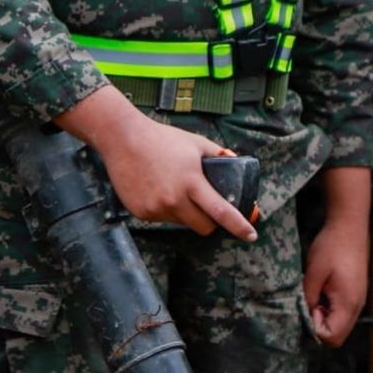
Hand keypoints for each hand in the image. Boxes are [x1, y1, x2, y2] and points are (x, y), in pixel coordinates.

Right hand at [98, 115, 256, 239]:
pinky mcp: (141, 212)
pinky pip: (161, 218)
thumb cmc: (160, 138)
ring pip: (181, 222)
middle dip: (209, 220)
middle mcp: (174, 199)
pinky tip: (155, 189)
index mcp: (191, 182)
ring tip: (171, 188)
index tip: (251, 235)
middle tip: (204, 205)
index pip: (222, 212)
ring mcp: (156, 207)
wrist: (121, 138)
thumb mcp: (194, 142)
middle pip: (203, 226)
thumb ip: (218, 154)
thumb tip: (235, 162)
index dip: (239, 226)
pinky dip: (163, 209)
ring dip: (184, 212)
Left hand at [303, 165, 370, 346]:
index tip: (307, 307)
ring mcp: (357, 300)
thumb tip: (305, 313)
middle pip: (338, 334)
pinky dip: (328, 307)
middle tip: (306, 301)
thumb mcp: (314, 272)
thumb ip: (309, 296)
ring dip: (323, 315)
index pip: (333, 336)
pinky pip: (341, 311)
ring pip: (339, 323)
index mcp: (348, 303)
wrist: (349, 227)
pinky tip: (318, 290)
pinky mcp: (355, 293)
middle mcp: (357, 306)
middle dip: (319, 324)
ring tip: (311, 294)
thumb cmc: (331, 247)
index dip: (316, 328)